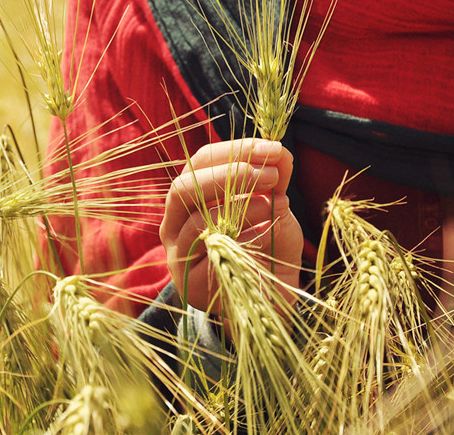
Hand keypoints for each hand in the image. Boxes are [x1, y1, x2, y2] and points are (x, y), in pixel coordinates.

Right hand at [159, 138, 302, 315]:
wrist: (268, 304)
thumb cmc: (266, 249)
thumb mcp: (273, 209)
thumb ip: (274, 182)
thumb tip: (280, 153)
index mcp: (188, 200)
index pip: (198, 163)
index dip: (235, 150)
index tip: (275, 149)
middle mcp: (174, 226)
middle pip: (184, 189)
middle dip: (230, 174)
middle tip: (272, 174)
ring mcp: (179, 257)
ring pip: (198, 222)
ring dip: (241, 206)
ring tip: (276, 203)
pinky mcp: (193, 286)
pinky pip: (215, 256)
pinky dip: (245, 239)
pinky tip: (270, 232)